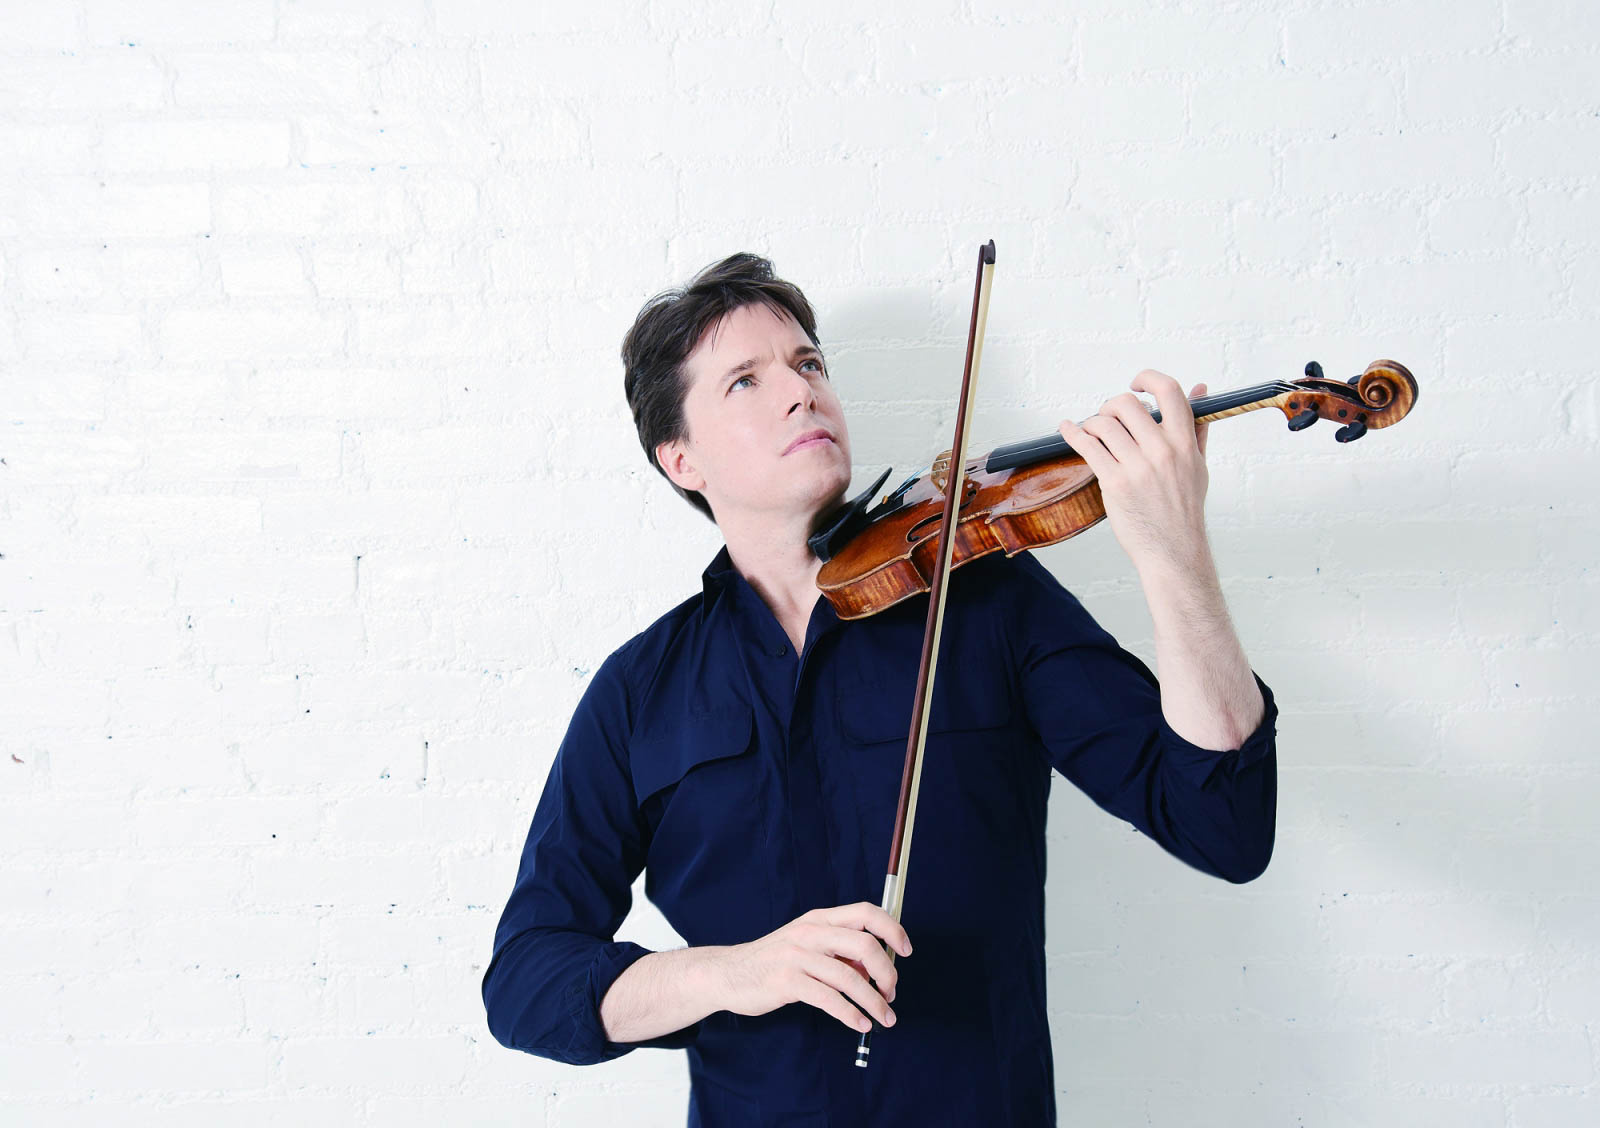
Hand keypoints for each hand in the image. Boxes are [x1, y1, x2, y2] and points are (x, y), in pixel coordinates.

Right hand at [715, 902, 911, 1033]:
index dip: (892, 929)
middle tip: (891, 992)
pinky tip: (859, 1023)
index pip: (865, 913)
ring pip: (850, 977)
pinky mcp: (787, 982)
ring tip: (884, 1017)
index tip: (905, 951)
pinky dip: (850, 1014)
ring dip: (874, 1001)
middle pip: (864, 944)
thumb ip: (839, 950)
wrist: (729, 973)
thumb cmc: (774, 960)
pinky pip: (829, 999)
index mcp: (819, 919)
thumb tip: (876, 966)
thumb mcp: (807, 944)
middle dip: (887, 972)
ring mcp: (797, 956)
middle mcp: (810, 931)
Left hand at [1056, 370, 1211, 573]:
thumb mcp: (1198, 465)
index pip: (1170, 391)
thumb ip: (1196, 426)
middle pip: (1126, 404)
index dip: (1149, 378)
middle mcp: (1162, 451)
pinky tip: (1067, 429)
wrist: (1173, 550)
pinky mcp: (1115, 483)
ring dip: (1091, 422)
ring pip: (1103, 424)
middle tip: (1108, 417)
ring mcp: (1137, 468)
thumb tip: (1200, 389)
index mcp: (1184, 443)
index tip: (1136, 384)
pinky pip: (1087, 447)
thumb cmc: (1184, 508)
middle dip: (1110, 406)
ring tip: (1092, 431)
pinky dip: (1072, 433)